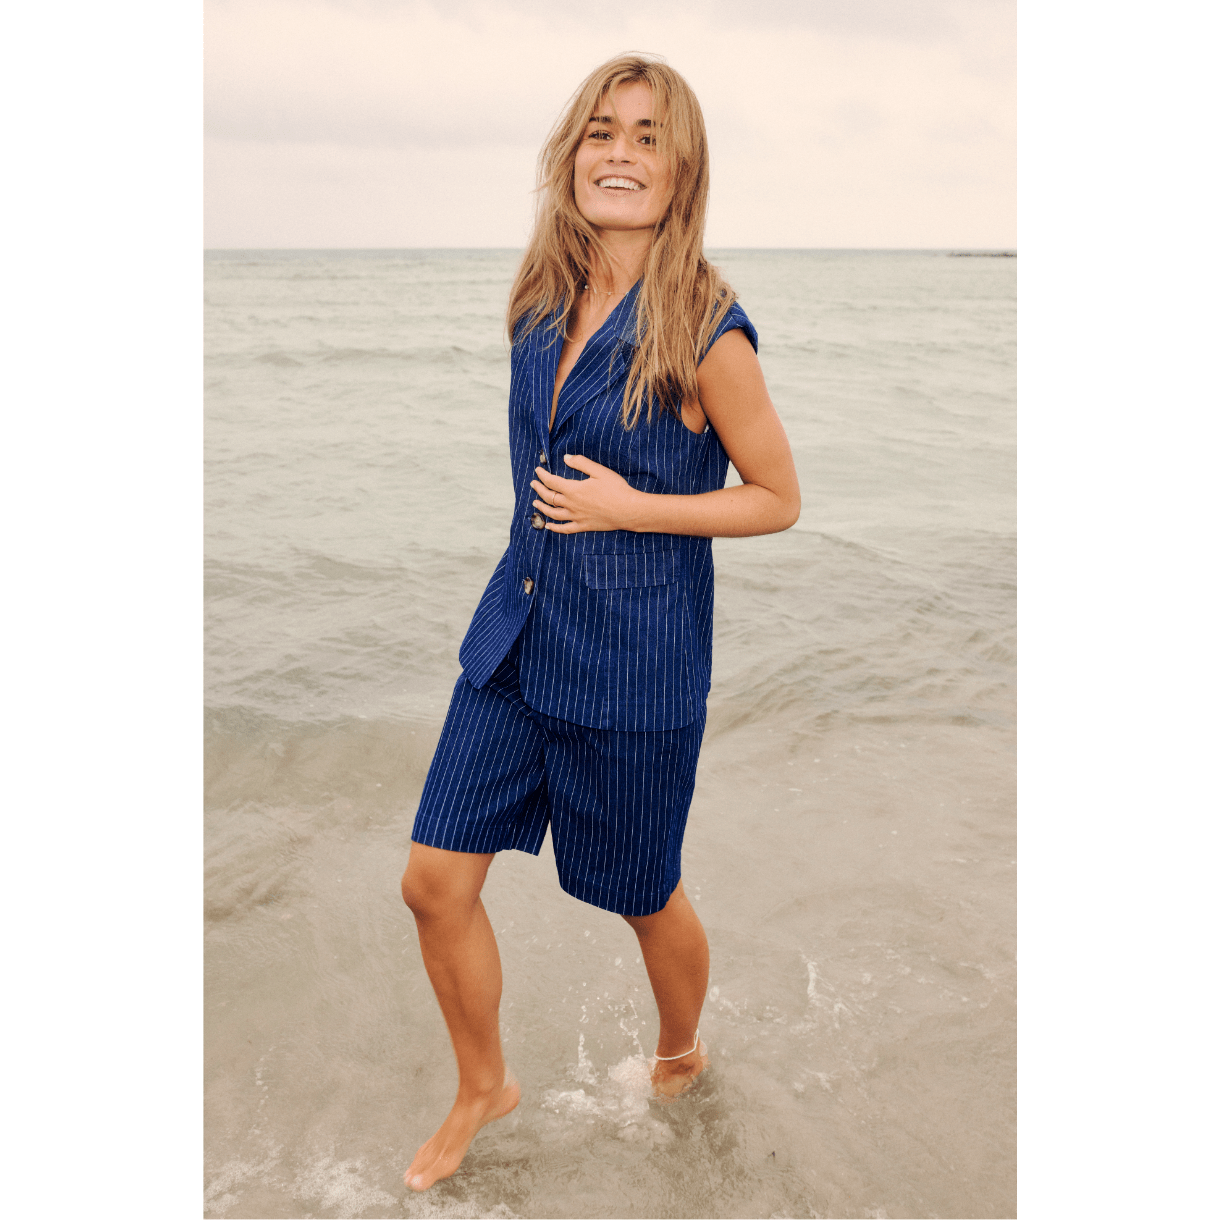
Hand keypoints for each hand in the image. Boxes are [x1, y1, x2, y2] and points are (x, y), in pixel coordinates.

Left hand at [530, 454, 644, 532]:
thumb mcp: (599, 471)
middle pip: (549, 497)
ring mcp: (576, 517)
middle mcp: (571, 505)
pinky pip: (565, 529)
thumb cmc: (616, 489)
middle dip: (539, 489)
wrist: (628, 510)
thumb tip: (566, 458)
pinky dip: (554, 528)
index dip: (542, 476)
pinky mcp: (584, 526)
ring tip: (535, 503)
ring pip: (553, 514)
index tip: (538, 471)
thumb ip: (581, 463)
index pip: (552, 482)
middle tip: (533, 484)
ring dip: (542, 508)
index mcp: (574, 490)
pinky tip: (548, 526)